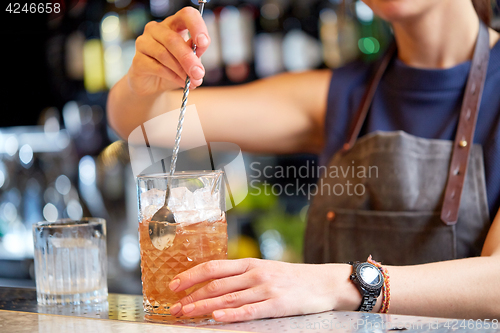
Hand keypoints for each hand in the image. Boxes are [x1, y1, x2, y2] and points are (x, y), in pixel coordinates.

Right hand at [127, 7, 209, 95]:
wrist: (153, 85)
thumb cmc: (173, 68)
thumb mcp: (188, 61)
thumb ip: (195, 55)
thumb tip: (199, 57)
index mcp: (173, 24)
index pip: (186, 15)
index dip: (196, 26)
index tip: (204, 43)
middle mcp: (156, 29)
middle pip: (173, 39)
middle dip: (188, 58)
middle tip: (199, 72)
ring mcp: (144, 43)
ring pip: (164, 54)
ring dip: (181, 70)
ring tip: (192, 81)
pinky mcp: (137, 60)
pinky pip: (157, 67)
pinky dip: (173, 77)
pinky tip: (182, 83)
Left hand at [167, 258, 359, 321]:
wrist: (323, 282)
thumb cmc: (291, 277)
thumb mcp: (265, 269)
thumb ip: (242, 275)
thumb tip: (213, 283)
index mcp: (249, 264)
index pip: (213, 267)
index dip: (191, 276)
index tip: (173, 285)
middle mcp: (254, 274)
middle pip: (216, 284)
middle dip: (191, 296)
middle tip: (173, 307)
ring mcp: (266, 289)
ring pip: (228, 298)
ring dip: (203, 307)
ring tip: (185, 314)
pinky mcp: (277, 304)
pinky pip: (250, 310)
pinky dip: (232, 314)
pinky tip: (217, 318)